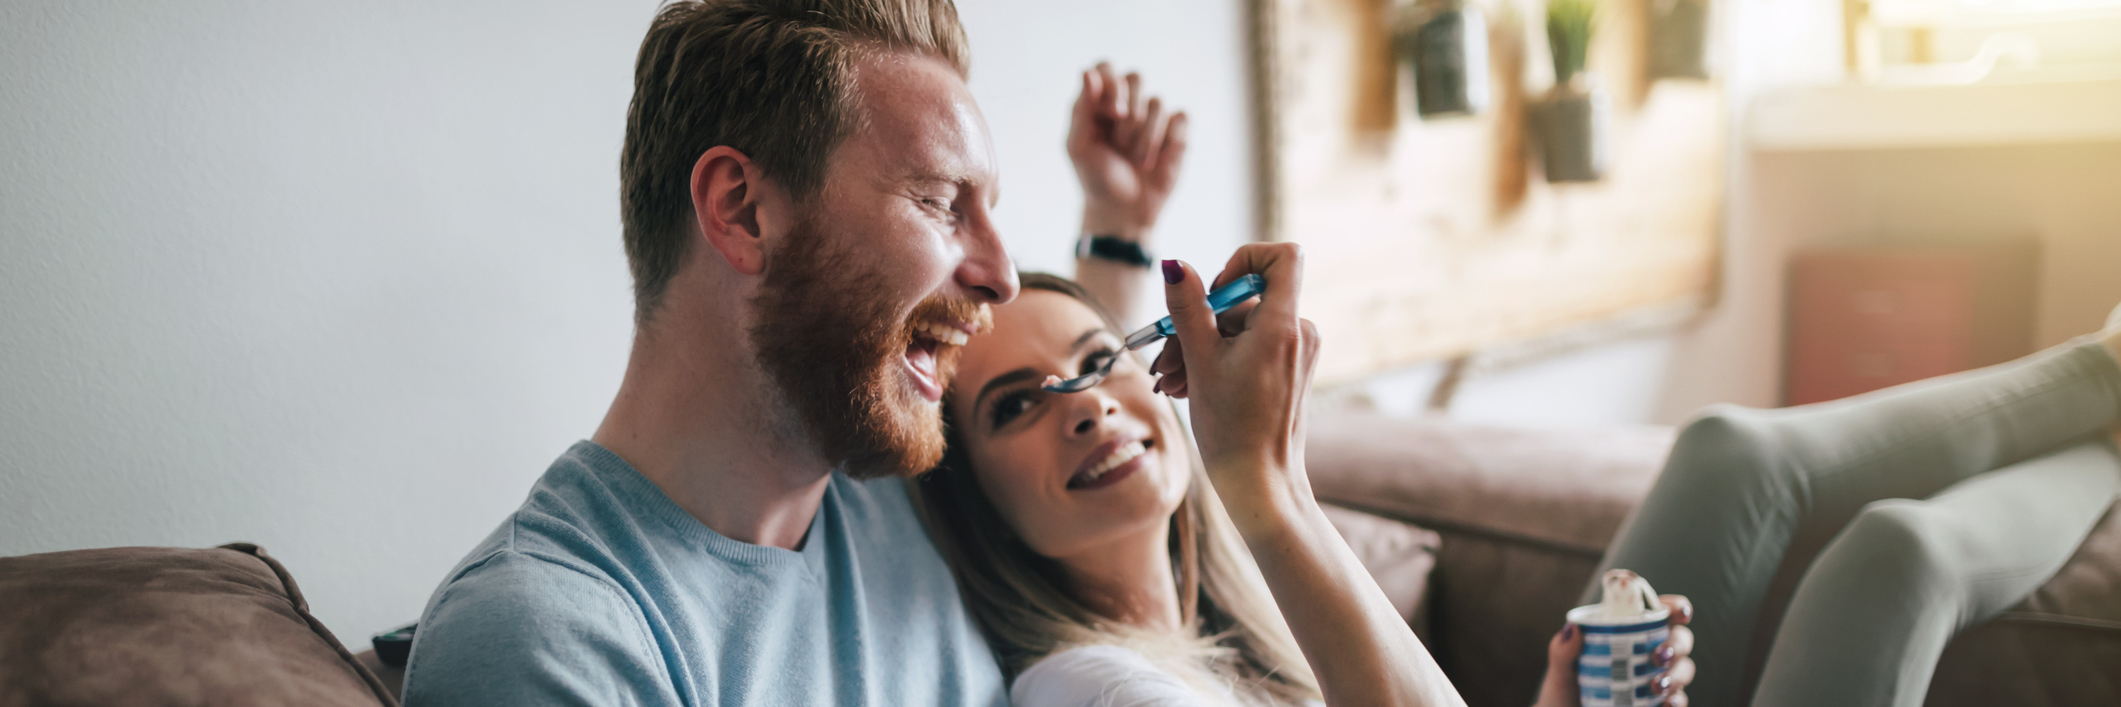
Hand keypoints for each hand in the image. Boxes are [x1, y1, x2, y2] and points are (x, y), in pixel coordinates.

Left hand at [1068, 62, 1187, 240]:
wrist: (1122, 212)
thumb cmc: (1095, 179)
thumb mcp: (1078, 146)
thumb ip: (1081, 108)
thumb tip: (1087, 72)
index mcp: (1099, 102)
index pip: (1106, 68)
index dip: (1111, 84)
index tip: (1111, 112)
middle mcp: (1128, 104)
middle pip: (1136, 77)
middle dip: (1129, 110)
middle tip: (1120, 140)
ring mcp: (1153, 118)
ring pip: (1157, 102)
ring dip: (1144, 136)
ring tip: (1135, 159)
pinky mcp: (1176, 133)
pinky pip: (1180, 117)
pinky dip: (1168, 139)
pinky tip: (1157, 159)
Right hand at [1153, 244, 1318, 516]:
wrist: (1260, 484)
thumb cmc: (1232, 428)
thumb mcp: (1200, 362)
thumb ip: (1187, 308)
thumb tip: (1174, 265)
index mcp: (1283, 325)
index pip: (1282, 255)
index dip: (1242, 260)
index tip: (1212, 294)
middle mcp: (1299, 332)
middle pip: (1243, 300)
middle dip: (1199, 324)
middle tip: (1166, 361)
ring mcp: (1296, 352)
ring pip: (1239, 327)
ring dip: (1200, 348)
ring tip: (1174, 382)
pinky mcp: (1289, 370)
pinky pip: (1249, 347)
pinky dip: (1219, 361)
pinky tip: (1190, 386)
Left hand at [1534, 595, 1696, 706]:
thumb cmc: (1566, 691)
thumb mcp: (1561, 671)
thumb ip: (1563, 651)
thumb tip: (1572, 629)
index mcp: (1629, 633)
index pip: (1662, 612)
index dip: (1677, 608)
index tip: (1679, 613)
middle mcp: (1649, 652)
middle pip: (1681, 639)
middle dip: (1676, 645)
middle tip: (1657, 656)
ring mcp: (1658, 678)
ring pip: (1684, 669)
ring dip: (1676, 675)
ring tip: (1655, 686)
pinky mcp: (1659, 703)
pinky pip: (1679, 701)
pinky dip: (1677, 702)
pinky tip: (1666, 704)